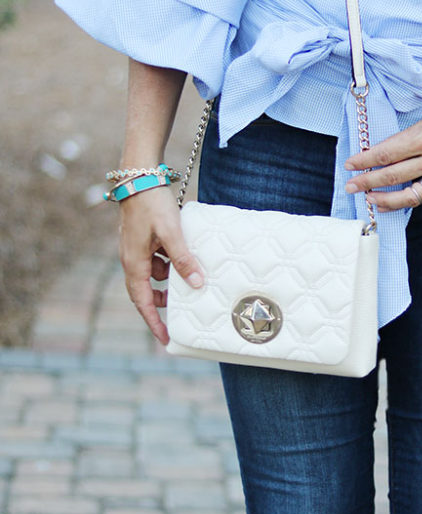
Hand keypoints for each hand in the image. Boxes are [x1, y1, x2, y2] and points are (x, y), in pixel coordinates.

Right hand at [118, 187, 203, 343]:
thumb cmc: (152, 203)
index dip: (154, 322)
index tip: (165, 338)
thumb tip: (197, 284)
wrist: (139, 175)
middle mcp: (132, 258)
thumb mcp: (171, 233)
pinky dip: (169, 261)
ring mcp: (136, 247)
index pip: (143, 302)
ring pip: (153, 273)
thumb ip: (183, 259)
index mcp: (134, 263)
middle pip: (145, 291)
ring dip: (168, 279)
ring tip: (190, 278)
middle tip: (182, 310)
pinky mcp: (143, 237)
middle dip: (162, 302)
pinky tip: (185, 255)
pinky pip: (156, 258)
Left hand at [344, 97, 421, 211]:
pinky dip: (406, 200)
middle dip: (367, 181)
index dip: (365, 160)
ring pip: (408, 194)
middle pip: (392, 175)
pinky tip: (392, 202)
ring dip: (384, 198)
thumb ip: (408, 140)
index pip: (387, 153)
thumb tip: (384, 154)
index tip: (351, 164)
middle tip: (350, 185)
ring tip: (368, 199)